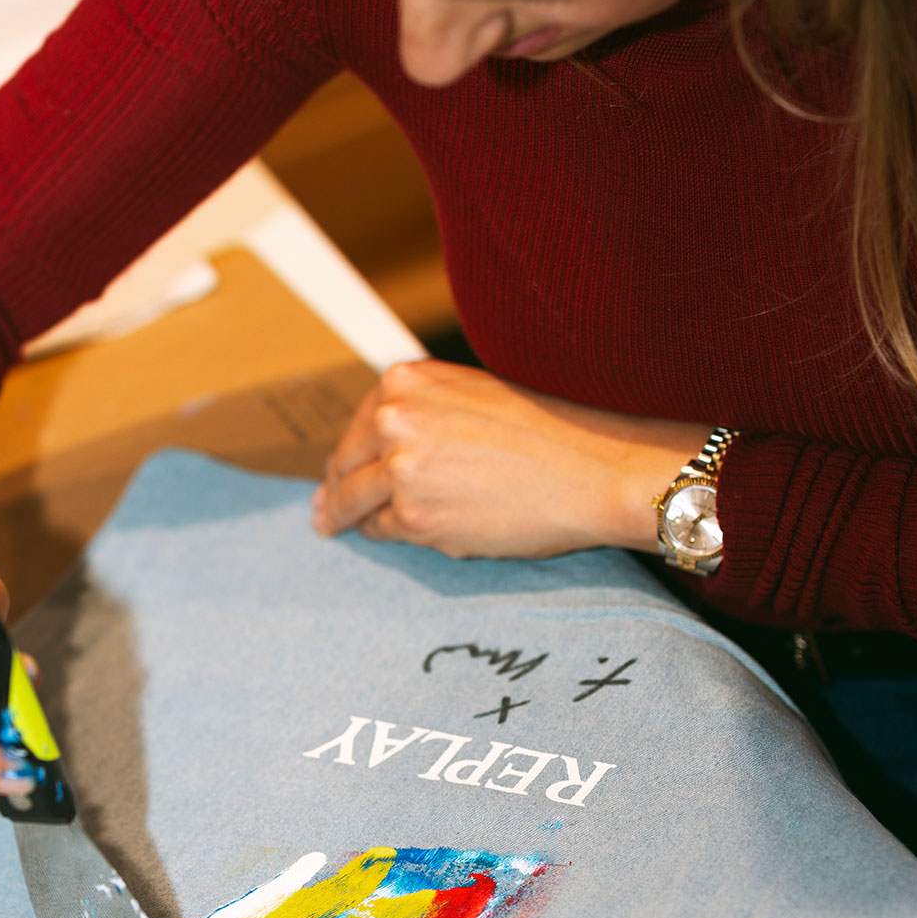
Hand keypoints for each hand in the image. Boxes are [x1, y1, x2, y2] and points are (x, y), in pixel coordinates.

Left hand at [312, 360, 709, 558]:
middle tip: (324, 508)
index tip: (339, 469)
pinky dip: (388, 534)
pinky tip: (390, 537)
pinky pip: (383, 530)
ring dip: (341, 517)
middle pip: (344, 462)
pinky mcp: (414, 517)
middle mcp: (393, 418)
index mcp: (406, 381)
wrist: (593, 469)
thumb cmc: (546, 433)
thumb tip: (375, 445)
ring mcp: (399, 469)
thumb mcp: (472, 396)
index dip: (350, 450)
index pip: (360, 422)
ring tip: (328, 526)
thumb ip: (423, 412)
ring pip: (352, 500)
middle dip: (335, 485)